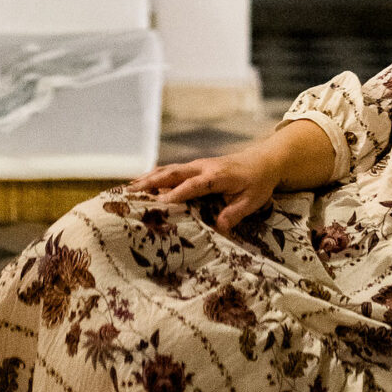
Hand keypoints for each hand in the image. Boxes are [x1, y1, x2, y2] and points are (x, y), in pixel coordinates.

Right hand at [128, 147, 282, 230]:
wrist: (262, 161)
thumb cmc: (257, 183)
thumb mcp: (252, 201)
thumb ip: (235, 213)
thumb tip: (219, 229)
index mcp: (217, 176)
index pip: (194, 185)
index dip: (177, 194)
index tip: (161, 203)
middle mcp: (203, 167)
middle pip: (173, 173)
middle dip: (152, 182)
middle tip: (132, 192)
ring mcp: (197, 165)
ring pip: (169, 169)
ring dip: (149, 178)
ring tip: (128, 188)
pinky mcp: (194, 167)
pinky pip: (171, 170)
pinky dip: (155, 175)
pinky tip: (141, 182)